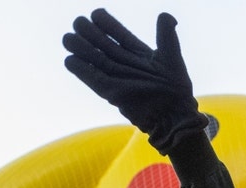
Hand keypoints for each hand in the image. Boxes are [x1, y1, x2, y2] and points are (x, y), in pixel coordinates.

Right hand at [63, 9, 207, 154]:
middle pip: (101, 43)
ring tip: (69, 38)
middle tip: (80, 23)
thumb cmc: (176, 88)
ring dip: (80, 48)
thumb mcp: (172, 58)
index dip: (107, 23)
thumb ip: (167, 36)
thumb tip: (166, 15)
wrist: (174, 114)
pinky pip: (92, 79)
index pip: (118, 33)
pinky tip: (70, 60)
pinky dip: (81, 70)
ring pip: (93, 58)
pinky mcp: (111, 92)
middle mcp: (124, 62)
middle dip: (88, 32)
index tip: (97, 14)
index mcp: (137, 52)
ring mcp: (116, 76)